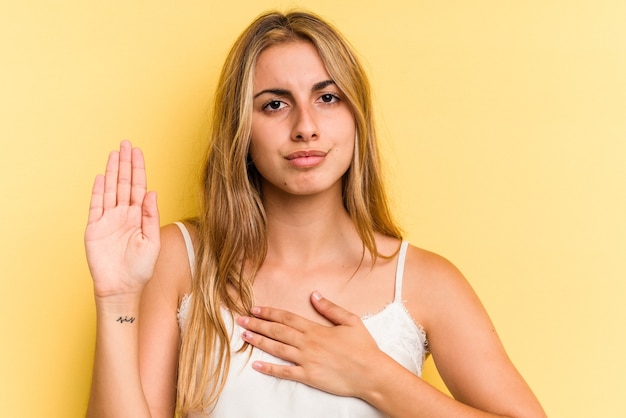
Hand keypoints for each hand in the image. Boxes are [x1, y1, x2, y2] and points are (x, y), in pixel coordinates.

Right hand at [85, 141, 159, 298]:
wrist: (122, 288)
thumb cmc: (140, 268)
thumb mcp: (152, 241)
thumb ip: (150, 216)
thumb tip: (152, 192)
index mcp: (139, 216)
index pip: (139, 187)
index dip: (138, 169)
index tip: (138, 152)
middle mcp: (124, 214)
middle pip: (124, 183)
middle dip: (125, 163)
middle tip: (126, 143)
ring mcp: (108, 220)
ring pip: (111, 190)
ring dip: (112, 172)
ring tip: (114, 154)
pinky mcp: (95, 228)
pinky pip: (96, 206)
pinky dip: (99, 191)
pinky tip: (102, 177)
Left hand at [236, 292, 389, 398]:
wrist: (371, 373)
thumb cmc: (363, 348)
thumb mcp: (350, 321)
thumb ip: (330, 308)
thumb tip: (314, 295)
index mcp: (316, 329)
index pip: (287, 318)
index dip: (270, 313)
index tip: (255, 309)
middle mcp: (308, 343)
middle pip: (277, 331)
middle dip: (257, 325)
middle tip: (241, 320)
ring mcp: (307, 360)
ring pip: (277, 349)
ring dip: (259, 342)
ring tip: (244, 336)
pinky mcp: (309, 376)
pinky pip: (285, 372)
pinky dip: (269, 369)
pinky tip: (257, 365)